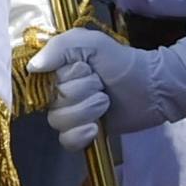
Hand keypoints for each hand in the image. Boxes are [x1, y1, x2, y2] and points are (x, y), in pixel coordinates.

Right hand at [27, 25, 185, 149]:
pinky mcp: (81, 134)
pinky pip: (66, 141)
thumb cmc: (123, 62)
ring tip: (106, 102)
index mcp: (57, 70)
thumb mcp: (93, 43)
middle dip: (82, 93)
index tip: (84, 68)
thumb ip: (60, 47)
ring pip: (58, 122)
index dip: (65, 78)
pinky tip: (96, 128)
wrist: (152, 88)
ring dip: (87, 111)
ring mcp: (69, 115)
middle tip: (102, 85)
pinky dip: (81, 135)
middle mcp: (58, 93)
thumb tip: (32, 67)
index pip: (40, 81)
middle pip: (52, 103)